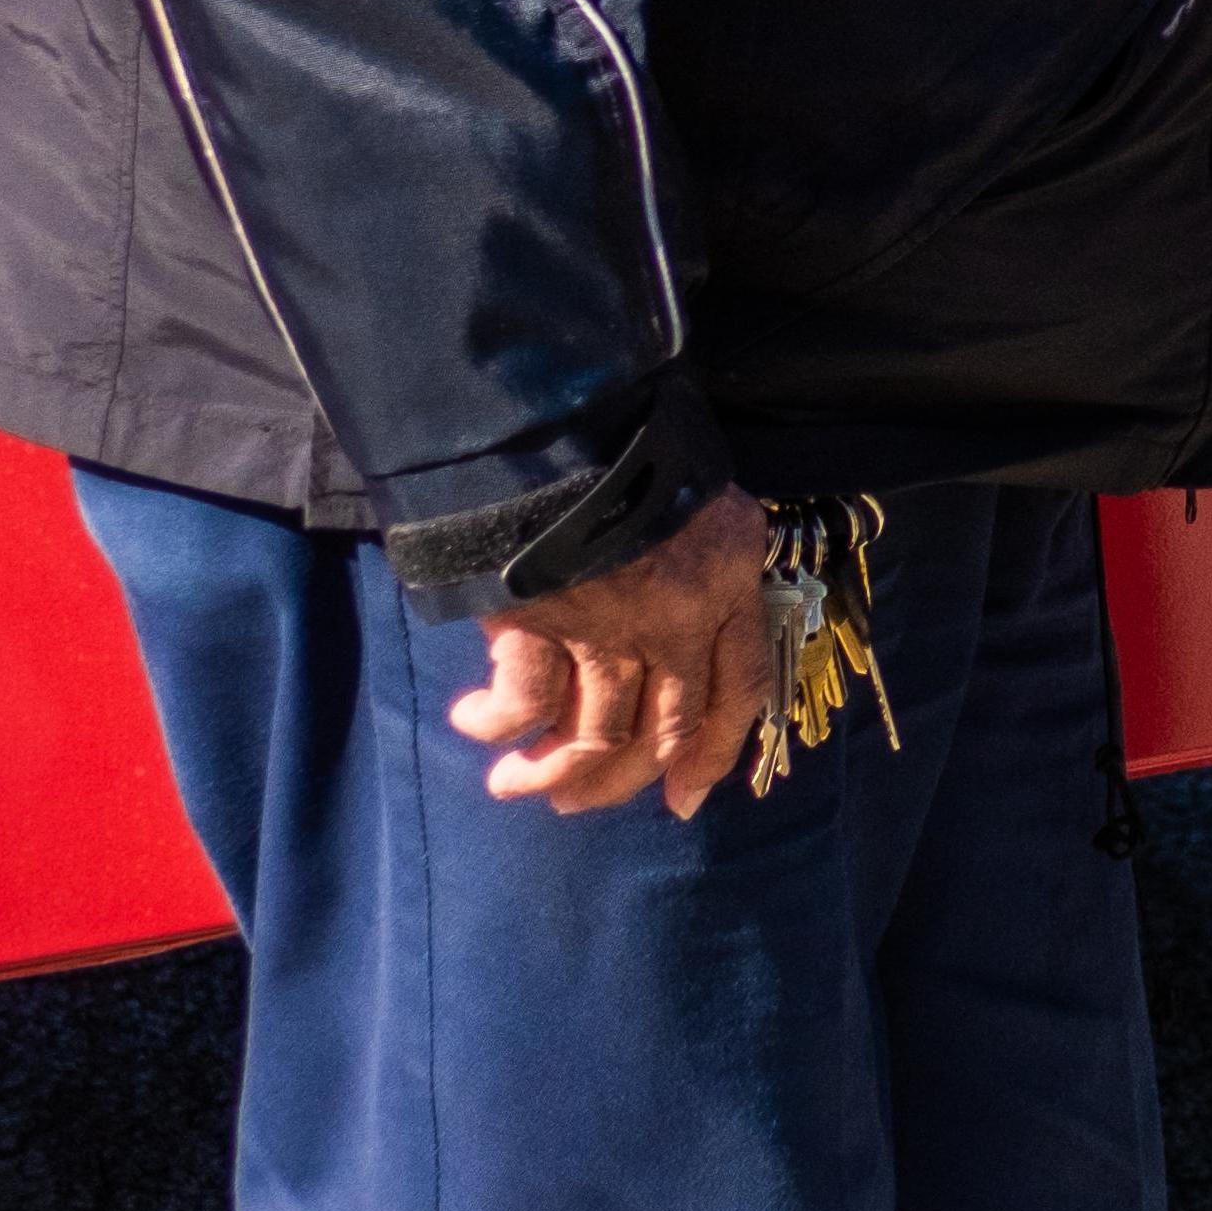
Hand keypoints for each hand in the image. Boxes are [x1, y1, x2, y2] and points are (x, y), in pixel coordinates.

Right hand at [447, 482, 774, 817]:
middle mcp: (682, 612)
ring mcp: (612, 622)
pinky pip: (523, 704)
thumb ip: (693, 572)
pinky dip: (496, 724)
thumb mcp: (691, 502)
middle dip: (616, 782)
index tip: (684, 799)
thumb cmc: (621, 449)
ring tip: (511, 783)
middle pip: (662, 729)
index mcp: (730, 580)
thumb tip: (661, 653)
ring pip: (594, 736)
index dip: (714, 755)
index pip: (740, 689)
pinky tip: (471, 719)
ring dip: (549, 774)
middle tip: (572, 801)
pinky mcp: (543, 619)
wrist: (552, 409)